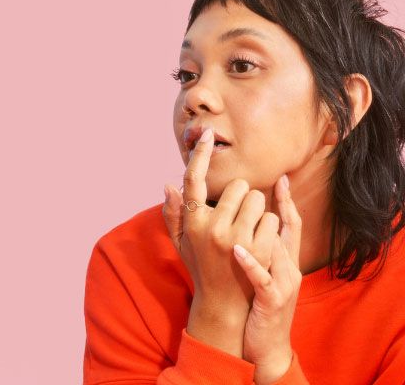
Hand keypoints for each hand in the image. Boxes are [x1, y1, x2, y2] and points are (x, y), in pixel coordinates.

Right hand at [162, 128, 282, 356]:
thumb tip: (168, 184)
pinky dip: (269, 226)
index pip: (193, 179)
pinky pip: (271, 218)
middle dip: (242, 196)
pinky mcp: (257, 249)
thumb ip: (174, 213)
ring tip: (250, 230)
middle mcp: (211, 227)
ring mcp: (235, 238)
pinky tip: (261, 242)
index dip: (199, 154)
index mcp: (192, 222)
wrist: (224, 306)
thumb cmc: (202, 268)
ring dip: (257, 210)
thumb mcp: (181, 243)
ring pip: (257, 199)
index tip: (206, 135)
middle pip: (237, 186)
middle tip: (239, 215)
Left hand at [233, 175, 302, 383]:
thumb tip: (245, 216)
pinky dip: (251, 263)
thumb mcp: (259, 271)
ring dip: (259, 230)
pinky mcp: (271, 301)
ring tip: (244, 208)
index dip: (286, 201)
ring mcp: (282, 283)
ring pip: (276, 248)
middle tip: (250, 189)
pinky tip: (236, 249)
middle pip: (284, 230)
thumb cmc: (256, 304)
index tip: (280, 178)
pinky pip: (262, 278)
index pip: (288, 224)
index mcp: (284, 259)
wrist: (265, 346)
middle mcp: (288, 267)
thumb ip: (254, 243)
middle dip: (267, 209)